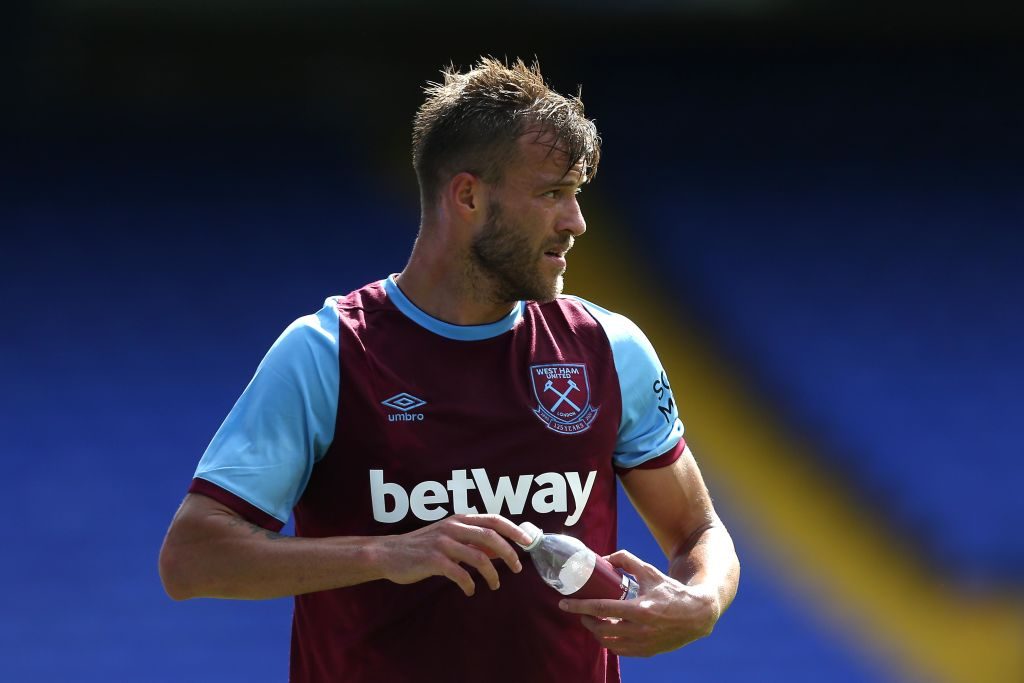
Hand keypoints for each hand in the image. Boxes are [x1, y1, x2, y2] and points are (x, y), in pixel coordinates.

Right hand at [375, 514, 530, 596]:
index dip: (514, 529)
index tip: (528, 542)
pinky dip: (469, 584)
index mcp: (459, 519)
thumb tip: (498, 550)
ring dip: (492, 574)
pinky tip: (470, 590)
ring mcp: (443, 542)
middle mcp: (453, 527)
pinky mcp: (433, 560)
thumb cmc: (421, 546)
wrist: (389, 553)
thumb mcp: (447, 536)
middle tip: (517, 568)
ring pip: (479, 557)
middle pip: (491, 536)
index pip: (493, 519)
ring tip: (495, 584)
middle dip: (509, 553)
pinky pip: (460, 574)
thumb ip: (471, 540)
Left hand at [558, 549, 720, 656]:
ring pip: (609, 642)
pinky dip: (610, 641)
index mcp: (640, 609)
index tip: (564, 603)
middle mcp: (641, 630)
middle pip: (601, 629)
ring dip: (596, 632)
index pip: (601, 609)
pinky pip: (620, 650)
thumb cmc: (671, 591)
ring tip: (593, 620)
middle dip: (586, 620)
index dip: (579, 606)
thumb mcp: (649, 571)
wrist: (697, 615)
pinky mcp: (647, 652)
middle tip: (580, 611)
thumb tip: (603, 558)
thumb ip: (626, 561)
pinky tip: (607, 631)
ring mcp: (644, 644)